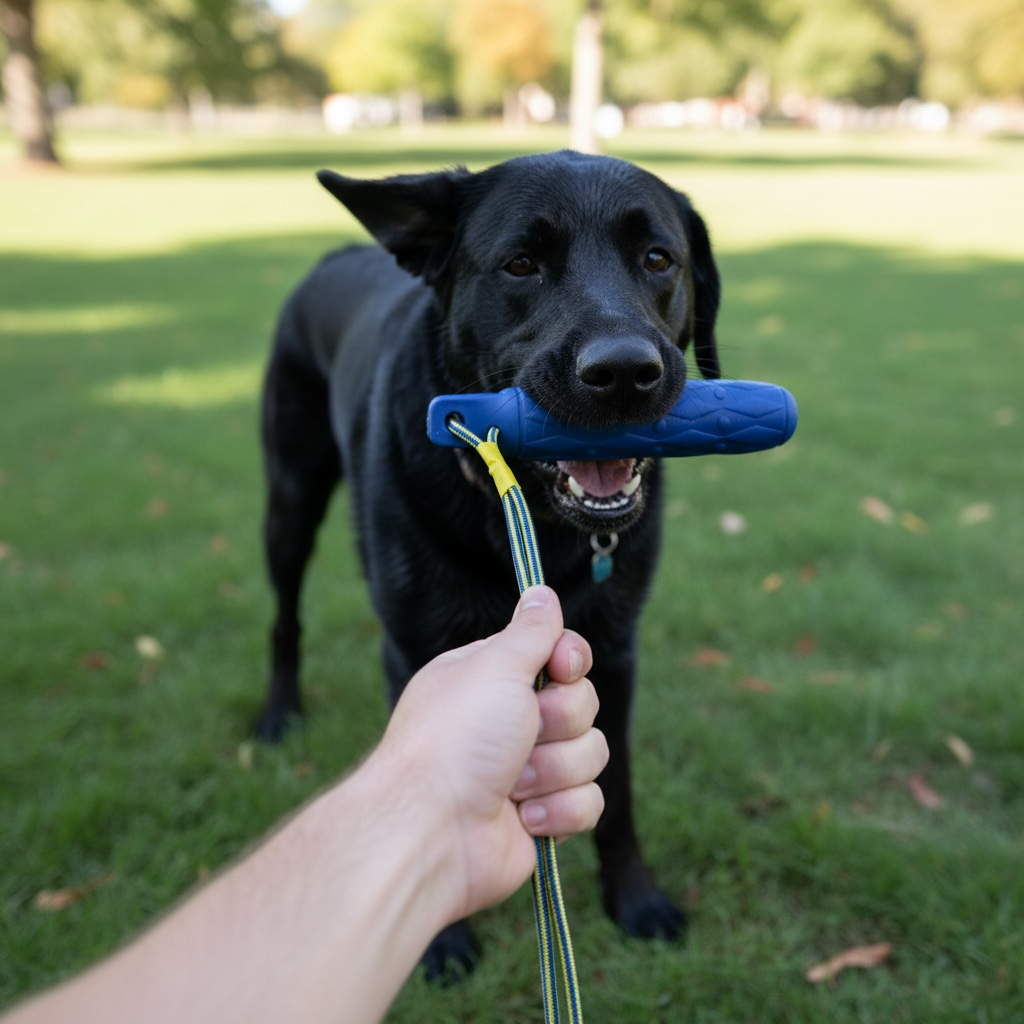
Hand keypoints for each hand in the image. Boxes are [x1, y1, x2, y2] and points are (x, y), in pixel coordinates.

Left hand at [375, 585, 607, 923]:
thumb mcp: (496, 667)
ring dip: (555, 770)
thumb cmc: (457, 739)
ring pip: (591, 753)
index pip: (561, 655)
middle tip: (524, 733)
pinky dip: (559, 810)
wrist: (433, 830)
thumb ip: (531, 631)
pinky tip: (521, 817)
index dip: (570, 662)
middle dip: (560, 722)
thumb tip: (541, 591)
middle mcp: (511, 720)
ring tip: (513, 785)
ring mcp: (529, 770)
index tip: (560, 668)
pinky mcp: (543, 816)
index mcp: (494, 678)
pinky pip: (589, 801)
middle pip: (583, 703)